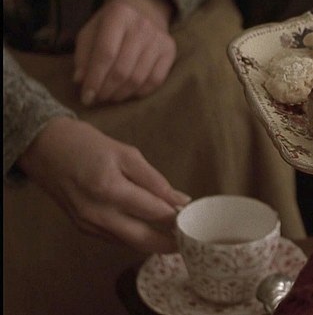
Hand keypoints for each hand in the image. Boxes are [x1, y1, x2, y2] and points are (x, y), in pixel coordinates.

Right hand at [17, 117, 190, 252]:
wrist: (43, 148)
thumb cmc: (86, 144)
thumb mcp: (126, 153)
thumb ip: (154, 180)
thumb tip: (180, 200)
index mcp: (110, 189)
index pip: (154, 212)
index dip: (177, 217)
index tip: (194, 217)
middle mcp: (97, 213)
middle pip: (143, 239)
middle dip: (169, 243)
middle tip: (189, 240)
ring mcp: (87, 224)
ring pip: (129, 243)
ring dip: (153, 243)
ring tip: (175, 237)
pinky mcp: (82, 227)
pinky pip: (115, 238)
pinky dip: (134, 237)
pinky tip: (149, 230)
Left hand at [74, 0, 175, 105]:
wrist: (144, 9)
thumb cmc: (111, 24)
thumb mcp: (91, 32)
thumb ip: (84, 55)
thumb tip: (81, 81)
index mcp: (118, 15)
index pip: (105, 54)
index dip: (94, 79)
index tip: (86, 97)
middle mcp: (142, 25)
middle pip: (122, 69)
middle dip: (107, 90)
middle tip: (98, 98)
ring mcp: (159, 39)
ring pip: (138, 78)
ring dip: (121, 93)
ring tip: (110, 96)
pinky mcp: (170, 50)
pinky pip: (155, 80)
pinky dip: (139, 92)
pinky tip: (128, 92)